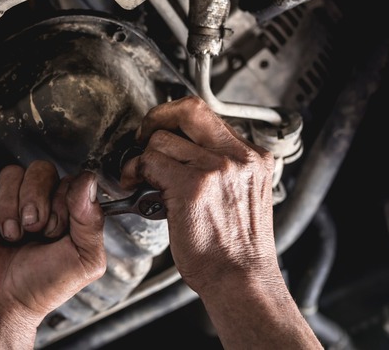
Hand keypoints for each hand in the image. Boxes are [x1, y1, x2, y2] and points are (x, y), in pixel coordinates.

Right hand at [0, 161, 105, 349]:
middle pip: (40, 170)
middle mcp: (40, 202)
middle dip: (35, 202)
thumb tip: (89, 180)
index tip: (55, 231)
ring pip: (12, 173)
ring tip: (9, 235)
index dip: (62, 202)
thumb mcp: (83, 260)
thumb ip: (92, 221)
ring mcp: (10, 201)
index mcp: (68, 212)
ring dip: (9, 207)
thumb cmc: (40, 287)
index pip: (70, 180)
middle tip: (31, 232)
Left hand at [121, 95, 319, 347]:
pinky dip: (135, 171)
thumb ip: (223, 166)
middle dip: (156, 118)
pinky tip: (135, 184)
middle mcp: (238, 157)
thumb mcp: (244, 195)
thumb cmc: (236, 248)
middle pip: (188, 109)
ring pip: (161, 140)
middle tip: (142, 137)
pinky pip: (150, 162)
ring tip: (139, 177)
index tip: (163, 129)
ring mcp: (217, 168)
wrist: (242, 279)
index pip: (208, 113)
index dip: (177, 116)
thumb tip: (186, 149)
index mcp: (253, 157)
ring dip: (142, 158)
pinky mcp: (192, 185)